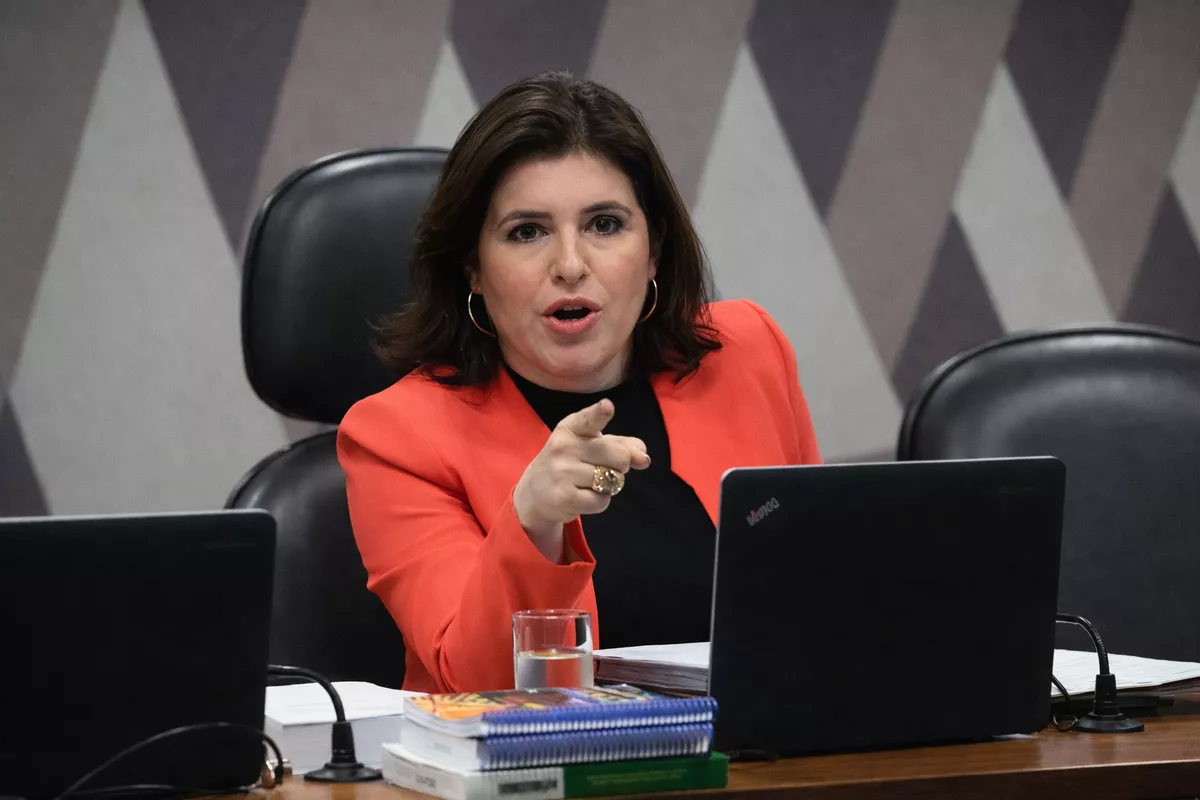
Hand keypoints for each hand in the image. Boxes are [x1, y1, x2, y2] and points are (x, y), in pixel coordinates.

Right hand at [513, 399, 650, 558]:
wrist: (535, 492)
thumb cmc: (571, 462)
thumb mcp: (592, 445)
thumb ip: (622, 445)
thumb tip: (644, 459)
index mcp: (572, 427)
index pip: (589, 419)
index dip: (600, 413)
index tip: (607, 407)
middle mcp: (564, 446)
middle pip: (619, 456)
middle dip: (620, 466)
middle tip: (601, 468)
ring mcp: (563, 472)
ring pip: (612, 480)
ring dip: (608, 486)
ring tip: (587, 483)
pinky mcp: (564, 497)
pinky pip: (602, 501)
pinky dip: (600, 502)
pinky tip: (583, 496)